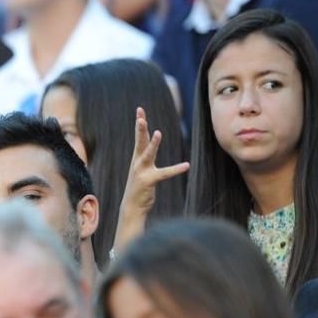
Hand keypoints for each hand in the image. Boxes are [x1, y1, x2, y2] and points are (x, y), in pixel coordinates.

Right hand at [114, 107, 189, 251]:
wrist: (132, 207)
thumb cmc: (139, 188)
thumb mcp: (141, 170)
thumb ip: (145, 157)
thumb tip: (150, 145)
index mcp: (136, 159)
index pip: (138, 138)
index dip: (139, 124)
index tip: (140, 110)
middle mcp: (137, 163)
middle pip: (139, 142)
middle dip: (140, 128)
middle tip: (140, 116)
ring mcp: (141, 172)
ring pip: (148, 154)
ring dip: (153, 144)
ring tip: (158, 133)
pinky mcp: (148, 182)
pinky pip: (164, 174)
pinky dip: (175, 169)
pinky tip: (186, 165)